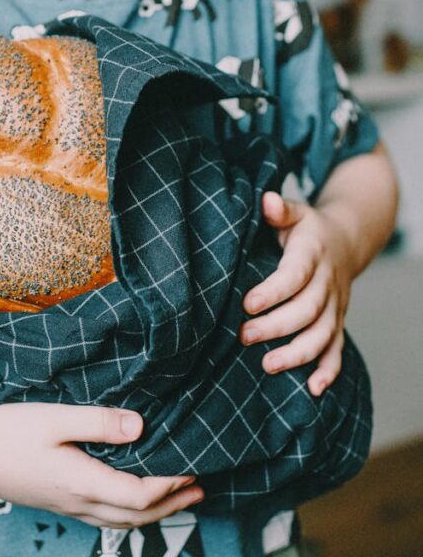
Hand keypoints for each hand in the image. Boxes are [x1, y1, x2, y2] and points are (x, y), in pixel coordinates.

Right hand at [0, 402, 203, 528]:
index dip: (169, 484)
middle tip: (199, 490)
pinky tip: (129, 498)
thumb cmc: (10, 429)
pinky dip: (129, 511)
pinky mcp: (57, 501)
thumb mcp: (54, 418)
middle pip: (136, 516)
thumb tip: (141, 427)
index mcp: (82, 482)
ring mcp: (66, 505)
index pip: (139, 495)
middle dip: (171, 504)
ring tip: (177, 498)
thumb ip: (98, 422)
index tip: (191, 464)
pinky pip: (104, 516)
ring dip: (153, 511)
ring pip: (120, 520)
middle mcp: (78, 501)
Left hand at [240, 192, 355, 396]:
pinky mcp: (338, 321)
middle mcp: (328, 282)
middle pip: (307, 309)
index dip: (273, 291)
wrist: (345, 241)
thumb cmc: (307, 229)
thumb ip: (279, 209)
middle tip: (244, 336)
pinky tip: (313, 389)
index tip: (247, 303)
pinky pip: (337, 349)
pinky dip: (329, 370)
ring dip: (297, 353)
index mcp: (313, 253)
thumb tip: (266, 200)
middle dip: (277, 326)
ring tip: (267, 366)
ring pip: (322, 334)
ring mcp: (336, 305)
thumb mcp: (295, 212)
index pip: (295, 275)